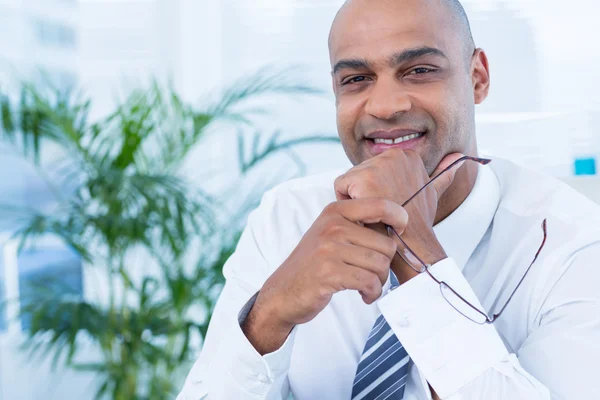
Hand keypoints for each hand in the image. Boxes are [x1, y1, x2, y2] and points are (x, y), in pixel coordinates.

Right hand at [242, 198, 407, 354]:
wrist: (283, 292)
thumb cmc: (313, 265)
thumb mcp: (330, 234)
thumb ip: (357, 226)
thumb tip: (398, 225)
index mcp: (335, 212)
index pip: (380, 205)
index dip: (399, 217)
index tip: (400, 230)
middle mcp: (332, 226)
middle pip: (386, 244)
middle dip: (385, 265)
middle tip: (372, 275)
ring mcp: (329, 249)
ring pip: (379, 264)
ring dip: (378, 282)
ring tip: (367, 286)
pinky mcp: (329, 272)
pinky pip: (369, 281)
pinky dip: (371, 293)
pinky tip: (364, 295)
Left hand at [333, 148, 463, 280]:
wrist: (412, 243)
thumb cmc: (418, 222)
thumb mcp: (432, 192)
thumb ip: (443, 173)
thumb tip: (458, 155)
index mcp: (407, 155)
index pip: (374, 168)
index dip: (378, 189)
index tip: (391, 202)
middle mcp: (393, 155)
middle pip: (360, 171)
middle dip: (366, 192)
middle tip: (381, 210)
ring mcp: (378, 165)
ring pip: (349, 179)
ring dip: (356, 198)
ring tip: (374, 211)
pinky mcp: (363, 178)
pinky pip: (340, 187)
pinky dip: (345, 203)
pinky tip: (363, 213)